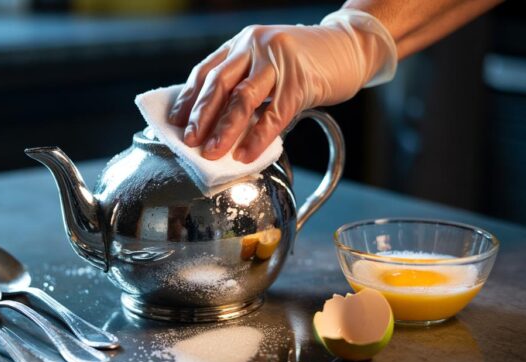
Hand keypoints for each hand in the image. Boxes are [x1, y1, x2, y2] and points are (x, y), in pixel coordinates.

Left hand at [167, 9, 395, 162]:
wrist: (349, 46)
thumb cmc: (306, 62)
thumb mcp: (267, 64)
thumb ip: (244, 84)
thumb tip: (216, 125)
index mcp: (241, 44)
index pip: (206, 72)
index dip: (189, 99)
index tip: (176, 123)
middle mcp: (255, 46)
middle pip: (219, 84)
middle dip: (200, 116)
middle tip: (189, 142)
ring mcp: (278, 61)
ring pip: (243, 98)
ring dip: (224, 129)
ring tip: (213, 152)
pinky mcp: (301, 79)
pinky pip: (275, 113)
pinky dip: (259, 136)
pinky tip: (248, 153)